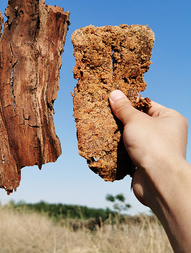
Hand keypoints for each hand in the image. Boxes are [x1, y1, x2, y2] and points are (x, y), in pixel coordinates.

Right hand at [109, 90, 187, 206]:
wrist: (158, 181)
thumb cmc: (153, 145)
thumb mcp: (135, 120)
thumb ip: (124, 107)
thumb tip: (114, 93)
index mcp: (170, 118)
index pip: (146, 104)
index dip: (129, 102)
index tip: (112, 100)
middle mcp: (166, 132)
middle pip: (139, 120)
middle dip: (122, 119)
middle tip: (106, 114)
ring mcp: (156, 148)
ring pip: (133, 136)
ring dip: (120, 134)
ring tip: (105, 127)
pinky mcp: (146, 161)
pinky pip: (131, 150)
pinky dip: (120, 147)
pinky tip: (108, 143)